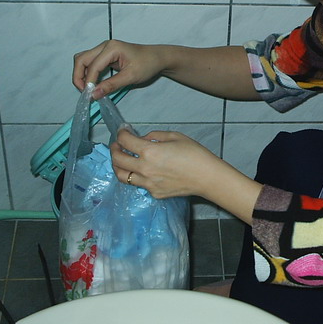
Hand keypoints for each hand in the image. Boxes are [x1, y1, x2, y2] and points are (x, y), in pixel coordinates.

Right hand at [72, 40, 164, 99]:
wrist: (158, 58)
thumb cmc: (148, 64)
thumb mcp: (130, 77)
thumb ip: (111, 85)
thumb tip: (94, 94)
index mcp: (111, 48)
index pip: (93, 66)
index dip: (89, 82)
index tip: (89, 95)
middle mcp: (105, 46)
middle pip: (81, 59)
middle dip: (79, 76)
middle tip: (84, 92)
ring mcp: (104, 49)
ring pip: (83, 60)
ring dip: (82, 74)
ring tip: (88, 89)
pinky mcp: (106, 55)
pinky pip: (90, 63)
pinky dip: (88, 73)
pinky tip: (94, 84)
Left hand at [110, 129, 262, 223]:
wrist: (207, 177)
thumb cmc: (195, 154)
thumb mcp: (175, 136)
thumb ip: (155, 135)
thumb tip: (143, 139)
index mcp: (150, 152)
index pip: (125, 141)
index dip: (121, 133)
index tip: (123, 130)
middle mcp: (144, 169)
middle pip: (118, 160)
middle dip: (114, 149)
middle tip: (117, 144)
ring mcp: (148, 184)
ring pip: (122, 176)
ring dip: (118, 165)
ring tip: (122, 159)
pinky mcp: (154, 193)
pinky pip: (139, 184)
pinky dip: (137, 175)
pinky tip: (144, 170)